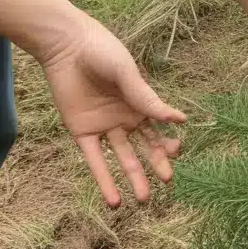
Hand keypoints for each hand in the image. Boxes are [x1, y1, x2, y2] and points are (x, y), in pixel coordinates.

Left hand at [39, 21, 185, 206]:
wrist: (67, 47)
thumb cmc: (102, 52)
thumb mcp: (127, 73)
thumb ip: (147, 99)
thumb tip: (180, 120)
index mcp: (140, 103)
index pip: (159, 128)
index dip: (169, 142)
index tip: (178, 151)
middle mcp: (125, 118)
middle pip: (145, 147)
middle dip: (157, 165)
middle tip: (167, 182)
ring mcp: (104, 127)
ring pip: (122, 158)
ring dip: (133, 179)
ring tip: (143, 201)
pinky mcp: (82, 132)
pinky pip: (94, 161)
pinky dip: (104, 181)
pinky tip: (113, 201)